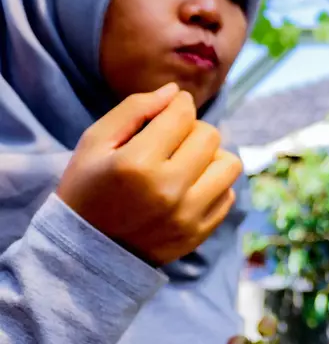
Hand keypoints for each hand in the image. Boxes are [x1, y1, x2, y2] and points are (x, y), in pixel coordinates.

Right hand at [56, 83, 242, 264]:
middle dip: (193, 129)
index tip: (172, 107)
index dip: (179, 104)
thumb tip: (176, 92)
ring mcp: (187, 216)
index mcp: (137, 164)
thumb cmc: (87, 188)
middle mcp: (168, 190)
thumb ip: (135, 109)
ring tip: (186, 163)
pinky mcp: (198, 234)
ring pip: (229, 164)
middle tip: (173, 139)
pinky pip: (228, 195)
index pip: (182, 115)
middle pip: (210, 136)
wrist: (84, 251)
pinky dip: (213, 185)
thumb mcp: (95, 142)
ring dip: (211, 157)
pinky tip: (188, 188)